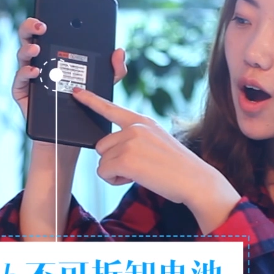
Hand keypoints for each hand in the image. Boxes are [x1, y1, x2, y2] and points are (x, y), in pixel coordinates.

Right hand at [11, 0, 127, 120]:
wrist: (70, 136)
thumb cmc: (84, 105)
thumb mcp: (105, 85)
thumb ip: (115, 69)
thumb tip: (119, 51)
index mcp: (57, 49)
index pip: (51, 22)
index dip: (50, 1)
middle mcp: (40, 57)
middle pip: (30, 32)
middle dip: (33, 22)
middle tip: (44, 22)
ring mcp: (29, 73)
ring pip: (22, 52)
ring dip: (28, 46)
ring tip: (38, 46)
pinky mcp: (22, 92)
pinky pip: (20, 79)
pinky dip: (26, 73)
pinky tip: (36, 71)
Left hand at [71, 88, 242, 233]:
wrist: (196, 180)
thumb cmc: (177, 167)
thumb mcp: (157, 142)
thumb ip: (135, 138)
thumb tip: (111, 148)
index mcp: (142, 121)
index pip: (111, 108)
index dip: (91, 100)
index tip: (76, 92)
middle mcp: (134, 127)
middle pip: (101, 146)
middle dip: (113, 160)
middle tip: (138, 167)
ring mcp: (129, 142)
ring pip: (102, 161)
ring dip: (115, 172)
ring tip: (141, 173)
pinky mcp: (125, 159)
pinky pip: (103, 173)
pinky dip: (114, 181)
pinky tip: (135, 179)